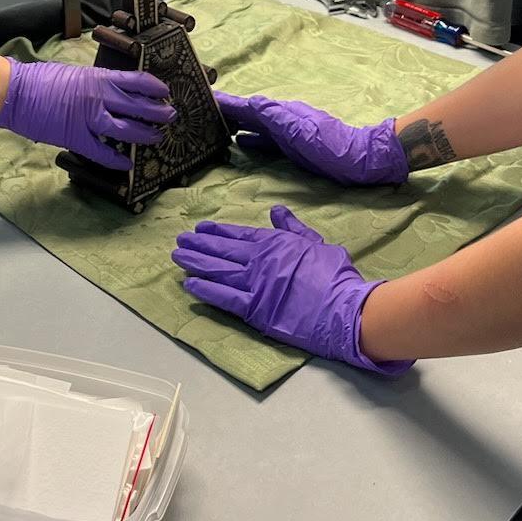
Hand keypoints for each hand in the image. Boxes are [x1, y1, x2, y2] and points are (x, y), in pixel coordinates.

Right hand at [0, 61, 174, 171]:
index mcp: (99, 78)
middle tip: (171, 116)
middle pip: (138, 106)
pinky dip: (116, 160)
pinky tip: (127, 164)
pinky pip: (102, 152)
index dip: (155, 88)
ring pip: (126, 130)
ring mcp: (89, 119)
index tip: (166, 93)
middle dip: (158, 113)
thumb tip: (116, 92)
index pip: (137, 81)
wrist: (18, 92)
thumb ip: (98, 83)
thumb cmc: (44, 79)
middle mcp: (99, 97)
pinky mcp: (76, 138)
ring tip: (157, 138)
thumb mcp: (78, 74)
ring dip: (145, 135)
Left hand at [173, 204, 412, 373]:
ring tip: (177, 257)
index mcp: (274, 243)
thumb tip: (275, 209)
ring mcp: (255, 285)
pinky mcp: (254, 310)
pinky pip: (224, 298)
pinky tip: (189, 284)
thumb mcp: (315, 243)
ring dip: (195, 263)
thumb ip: (292, 227)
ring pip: (218, 271)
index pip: (238, 235)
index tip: (200, 229)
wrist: (344, 308)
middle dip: (198, 245)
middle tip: (179, 241)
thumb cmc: (335, 275)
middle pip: (222, 252)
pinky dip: (205, 290)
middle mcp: (259, 261)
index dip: (217, 232)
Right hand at [218, 92, 408, 184]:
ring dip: (236, 121)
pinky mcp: (293, 144)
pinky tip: (241, 140)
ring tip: (215, 121)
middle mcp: (283, 119)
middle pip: (249, 112)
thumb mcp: (302, 132)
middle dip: (227, 109)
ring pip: (255, 123)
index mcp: (283, 113)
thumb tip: (250, 102)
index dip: (227, 102)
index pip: (249, 105)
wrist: (361, 160)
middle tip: (202, 107)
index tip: (205, 96)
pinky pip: (265, 138)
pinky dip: (250, 136)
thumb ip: (276, 118)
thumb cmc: (332, 148)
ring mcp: (288, 131)